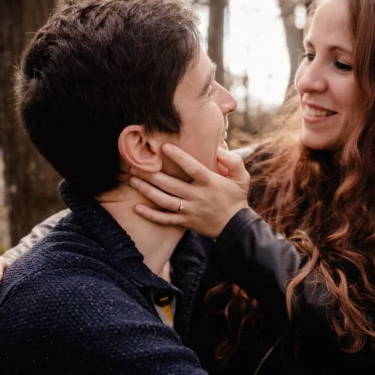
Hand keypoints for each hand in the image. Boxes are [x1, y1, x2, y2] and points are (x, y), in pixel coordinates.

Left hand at [129, 144, 249, 238]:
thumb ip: (233, 161)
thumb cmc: (236, 198)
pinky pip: (165, 219)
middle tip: (135, 165)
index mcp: (210, 183)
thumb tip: (218, 149)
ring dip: (147, 190)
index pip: (192, 168)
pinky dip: (151, 215)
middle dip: (151, 175)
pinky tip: (137, 208)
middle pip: (171, 184)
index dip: (178, 157)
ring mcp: (190, 211)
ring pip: (165, 200)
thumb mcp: (242, 178)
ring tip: (132, 180)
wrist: (236, 227)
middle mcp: (198, 196)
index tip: (163, 147)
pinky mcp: (185, 222)